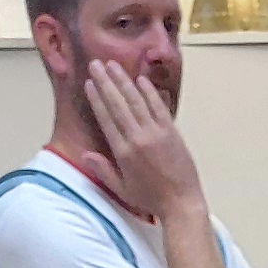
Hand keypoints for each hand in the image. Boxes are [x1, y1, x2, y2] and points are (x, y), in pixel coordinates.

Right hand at [80, 58, 199, 221]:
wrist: (182, 204)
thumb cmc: (151, 200)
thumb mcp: (123, 190)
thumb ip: (104, 171)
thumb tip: (86, 155)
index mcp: (123, 153)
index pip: (106, 119)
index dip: (96, 99)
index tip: (89, 83)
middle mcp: (138, 139)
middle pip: (118, 104)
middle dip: (105, 82)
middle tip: (96, 64)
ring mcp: (156, 133)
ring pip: (136, 100)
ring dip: (123, 80)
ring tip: (113, 64)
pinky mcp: (171, 131)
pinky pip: (158, 106)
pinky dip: (149, 91)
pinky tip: (140, 79)